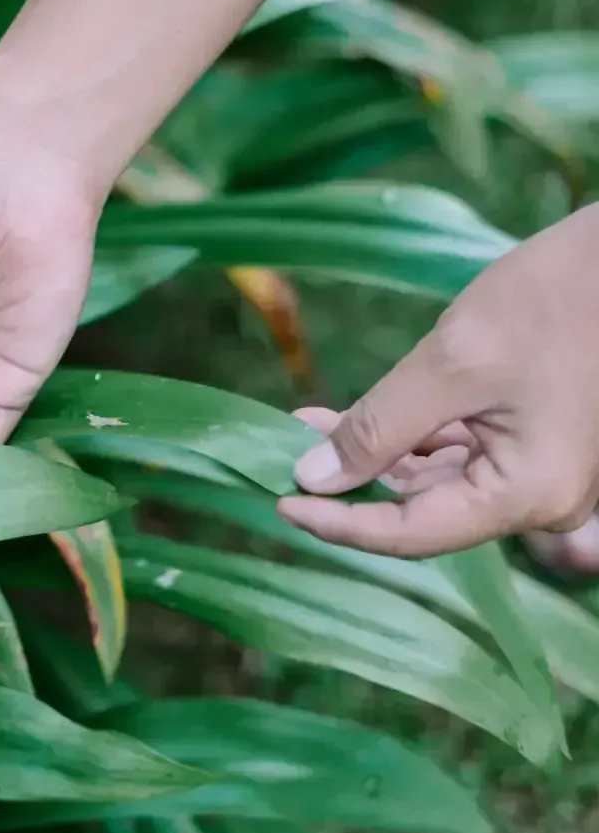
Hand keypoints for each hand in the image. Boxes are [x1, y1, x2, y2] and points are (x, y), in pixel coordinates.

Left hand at [278, 205, 598, 560]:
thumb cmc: (554, 300)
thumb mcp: (451, 362)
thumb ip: (378, 426)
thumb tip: (312, 476)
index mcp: (529, 494)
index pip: (413, 532)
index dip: (341, 522)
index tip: (279, 502)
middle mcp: (540, 498)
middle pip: (425, 509)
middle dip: (351, 481)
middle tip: (282, 451)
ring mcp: (541, 472)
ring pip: (438, 479)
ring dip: (373, 454)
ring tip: (307, 423)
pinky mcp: (535, 441)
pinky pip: (460, 452)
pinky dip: (407, 436)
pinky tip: (354, 415)